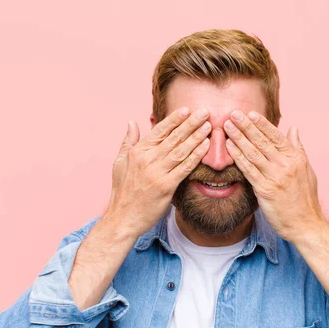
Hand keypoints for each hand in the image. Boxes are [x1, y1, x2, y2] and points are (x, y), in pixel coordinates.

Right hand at [102, 107, 211, 237]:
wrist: (123, 218)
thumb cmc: (122, 191)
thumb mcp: (119, 162)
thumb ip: (128, 141)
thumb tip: (132, 122)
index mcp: (137, 152)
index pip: (159, 130)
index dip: (174, 119)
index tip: (187, 109)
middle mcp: (147, 159)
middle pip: (174, 137)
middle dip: (191, 123)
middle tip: (205, 112)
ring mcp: (157, 173)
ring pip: (181, 150)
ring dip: (197, 137)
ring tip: (209, 126)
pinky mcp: (166, 186)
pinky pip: (184, 168)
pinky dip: (196, 156)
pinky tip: (205, 147)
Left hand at [223, 110, 326, 241]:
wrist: (306, 224)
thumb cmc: (305, 199)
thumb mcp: (307, 170)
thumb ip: (297, 148)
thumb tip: (293, 128)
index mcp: (296, 158)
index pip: (276, 136)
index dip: (262, 124)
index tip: (250, 113)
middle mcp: (286, 165)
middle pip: (262, 142)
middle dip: (246, 126)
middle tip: (233, 113)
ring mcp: (275, 177)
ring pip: (253, 153)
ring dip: (238, 138)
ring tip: (227, 126)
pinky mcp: (265, 190)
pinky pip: (248, 170)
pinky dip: (238, 157)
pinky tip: (229, 147)